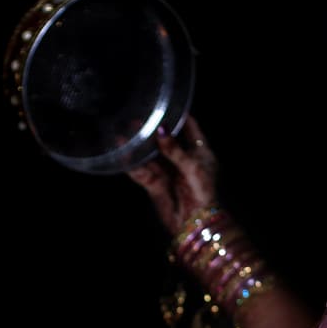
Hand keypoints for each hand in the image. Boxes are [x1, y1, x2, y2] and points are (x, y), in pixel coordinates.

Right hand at [127, 115, 217, 234]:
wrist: (196, 224)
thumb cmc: (204, 193)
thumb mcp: (192, 167)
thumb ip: (174, 149)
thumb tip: (160, 131)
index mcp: (200, 152)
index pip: (190, 128)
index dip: (180, 116)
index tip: (168, 104)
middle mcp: (182, 160)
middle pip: (165, 141)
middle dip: (152, 131)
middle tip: (138, 118)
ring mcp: (168, 173)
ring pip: (151, 156)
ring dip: (139, 147)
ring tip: (124, 133)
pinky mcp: (155, 185)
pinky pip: (142, 172)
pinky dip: (132, 164)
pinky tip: (122, 154)